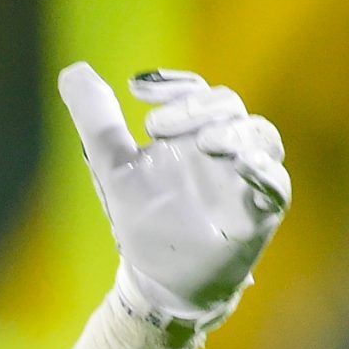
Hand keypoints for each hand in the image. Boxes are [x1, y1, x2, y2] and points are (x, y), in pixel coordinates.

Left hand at [57, 64, 289, 331]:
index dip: (172, 84)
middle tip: (155, 125)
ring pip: (260, 136)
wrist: (157, 278)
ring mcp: (246, 175)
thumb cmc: (142, 218)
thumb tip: (72, 71)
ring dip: (235, 131)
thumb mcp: (112, 167)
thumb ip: (98, 122)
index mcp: (189, 132)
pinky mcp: (262, 209)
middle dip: (195, 107)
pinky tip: (243, 164)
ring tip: (205, 140)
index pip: (193, 92)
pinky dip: (262, 169)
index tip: (136, 88)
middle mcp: (223, 146)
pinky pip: (275, 182)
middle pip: (227, 106)